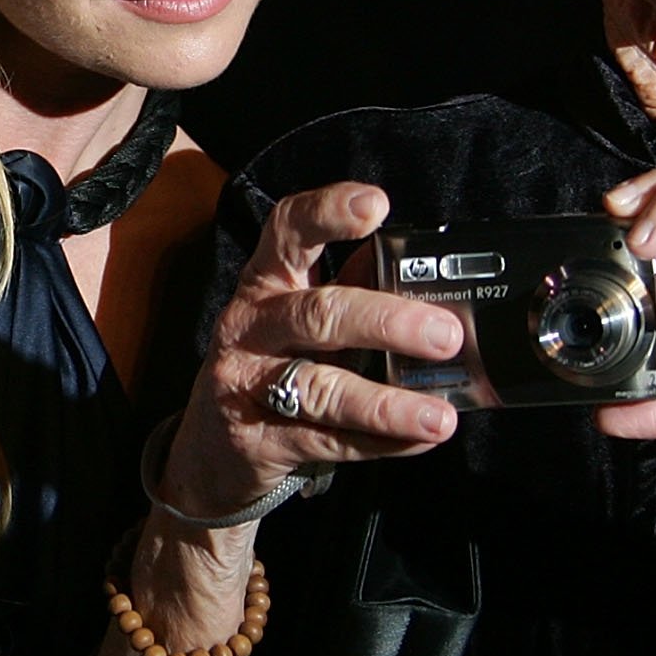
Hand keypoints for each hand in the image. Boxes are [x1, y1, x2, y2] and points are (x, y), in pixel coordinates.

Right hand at [161, 183, 466, 522]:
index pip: (288, 230)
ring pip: (322, 388)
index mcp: (268, 281)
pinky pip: (329, 441)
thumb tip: (429, 278)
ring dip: (387, 404)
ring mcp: (249, 383)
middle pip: (317, 314)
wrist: (210, 450)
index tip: (376, 205)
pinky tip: (420, 438)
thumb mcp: (302, 321)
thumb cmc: (273, 366)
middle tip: (445, 334)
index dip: (328, 211)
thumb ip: (354, 291)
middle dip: (386, 322)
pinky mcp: (258, 441)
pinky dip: (381, 442)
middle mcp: (252, 325)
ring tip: (438, 416)